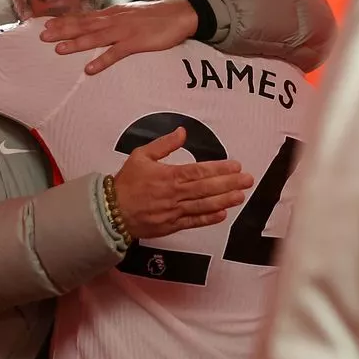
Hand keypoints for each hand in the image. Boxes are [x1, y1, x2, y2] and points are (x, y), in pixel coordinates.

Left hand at [40, 0, 198, 74]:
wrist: (179, 13)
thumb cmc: (155, 16)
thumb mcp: (130, 14)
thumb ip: (113, 20)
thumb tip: (97, 25)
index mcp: (112, 14)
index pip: (84, 16)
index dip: (65, 20)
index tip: (46, 24)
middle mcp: (114, 20)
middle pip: (84, 25)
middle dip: (63, 31)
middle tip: (43, 36)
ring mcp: (125, 31)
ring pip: (96, 37)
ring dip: (77, 43)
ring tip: (59, 50)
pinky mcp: (137, 42)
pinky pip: (116, 53)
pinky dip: (102, 61)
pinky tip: (90, 69)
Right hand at [113, 127, 253, 239]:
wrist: (110, 211)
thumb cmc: (126, 183)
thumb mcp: (141, 156)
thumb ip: (164, 144)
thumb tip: (182, 132)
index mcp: (169, 176)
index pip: (199, 171)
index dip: (220, 169)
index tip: (235, 166)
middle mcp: (174, 194)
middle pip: (207, 188)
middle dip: (229, 184)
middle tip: (247, 180)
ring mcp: (174, 212)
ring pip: (204, 206)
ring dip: (224, 200)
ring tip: (240, 196)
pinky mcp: (171, 226)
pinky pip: (194, 222)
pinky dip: (208, 219)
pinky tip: (222, 214)